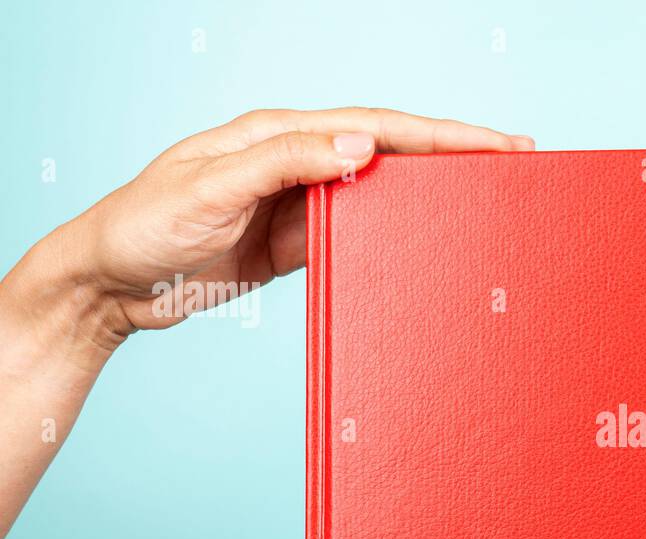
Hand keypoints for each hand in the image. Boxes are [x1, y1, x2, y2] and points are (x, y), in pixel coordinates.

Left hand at [52, 108, 532, 345]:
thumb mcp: (211, 188)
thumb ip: (286, 163)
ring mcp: (298, 201)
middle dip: (452, 154)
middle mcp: (294, 159)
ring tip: (484, 200)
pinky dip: (397, 237)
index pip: (376, 126)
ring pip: (381, 192)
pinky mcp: (295, 242)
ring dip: (431, 195)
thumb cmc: (144, 226)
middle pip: (390, 151)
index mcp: (277, 133)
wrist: (110, 283)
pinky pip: (358, 235)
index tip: (494, 141)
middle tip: (513, 160)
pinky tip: (428, 243)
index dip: (441, 133)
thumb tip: (362, 146)